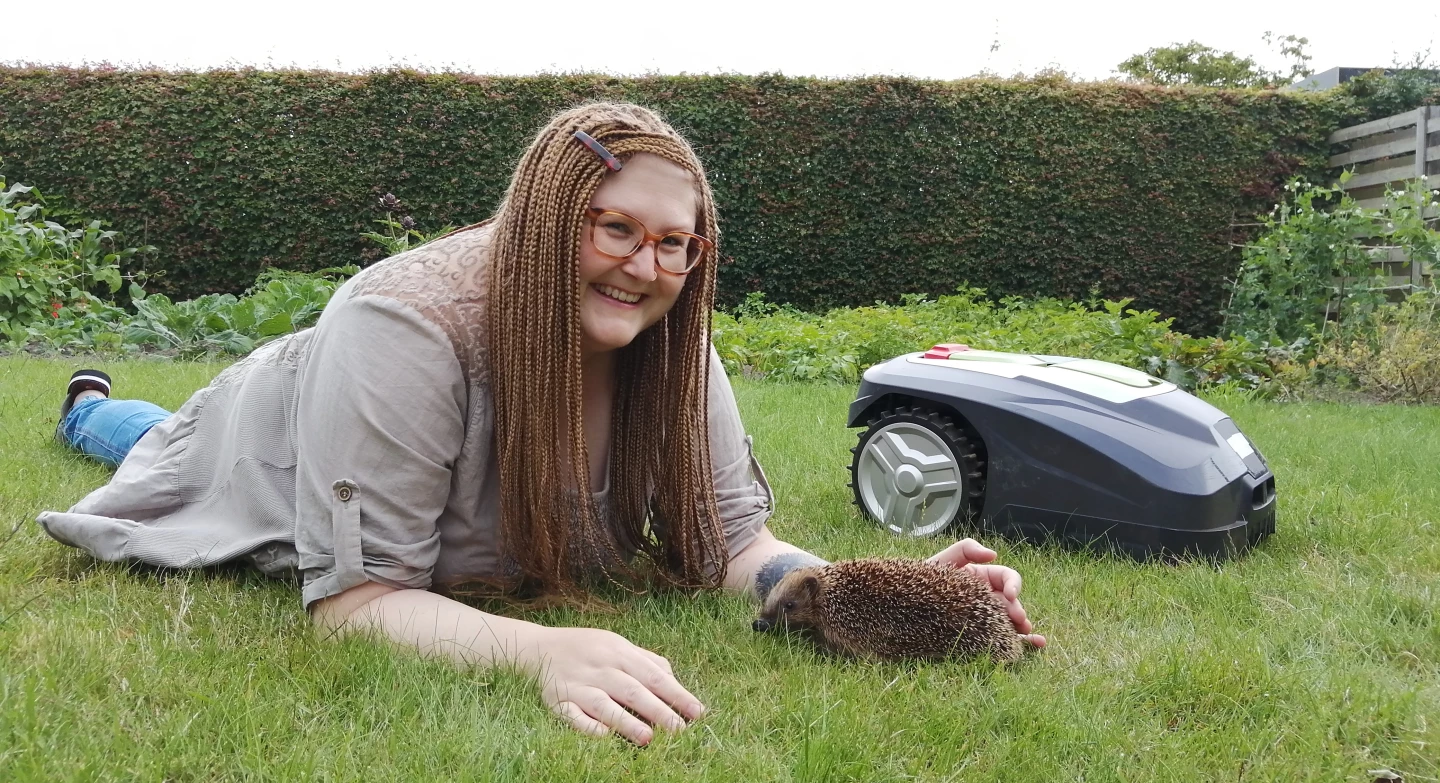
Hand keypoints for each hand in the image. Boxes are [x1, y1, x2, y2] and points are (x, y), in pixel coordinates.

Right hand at [518, 626, 705, 744]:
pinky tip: (602, 736)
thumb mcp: (617, 645)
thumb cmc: (587, 648)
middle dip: (658, 710)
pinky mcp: (556, 700)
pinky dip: (585, 725)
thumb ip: (646, 660)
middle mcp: (600, 667)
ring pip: (604, 704)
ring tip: (648, 738)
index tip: (698, 712)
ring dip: (626, 721)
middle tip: (680, 730)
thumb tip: (674, 681)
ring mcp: (577, 684)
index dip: (677, 694)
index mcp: (619, 652)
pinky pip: (571, 714)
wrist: (538, 646)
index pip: (654, 675)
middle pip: (632, 690)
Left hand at [927, 538, 1046, 648]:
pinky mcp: (979, 634)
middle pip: (1011, 602)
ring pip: (1010, 621)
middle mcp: (987, 597)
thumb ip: (967, 549)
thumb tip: (993, 554)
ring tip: (1026, 633)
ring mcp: (984, 616)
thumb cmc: (924, 579)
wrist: (906, 602)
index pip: (1006, 578)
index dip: (1013, 584)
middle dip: (1017, 609)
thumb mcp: (944, 559)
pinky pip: (1002, 637)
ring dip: (1022, 626)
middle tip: (1018, 619)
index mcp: (983, 577)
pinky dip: (1022, 640)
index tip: (1011, 594)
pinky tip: (1034, 644)